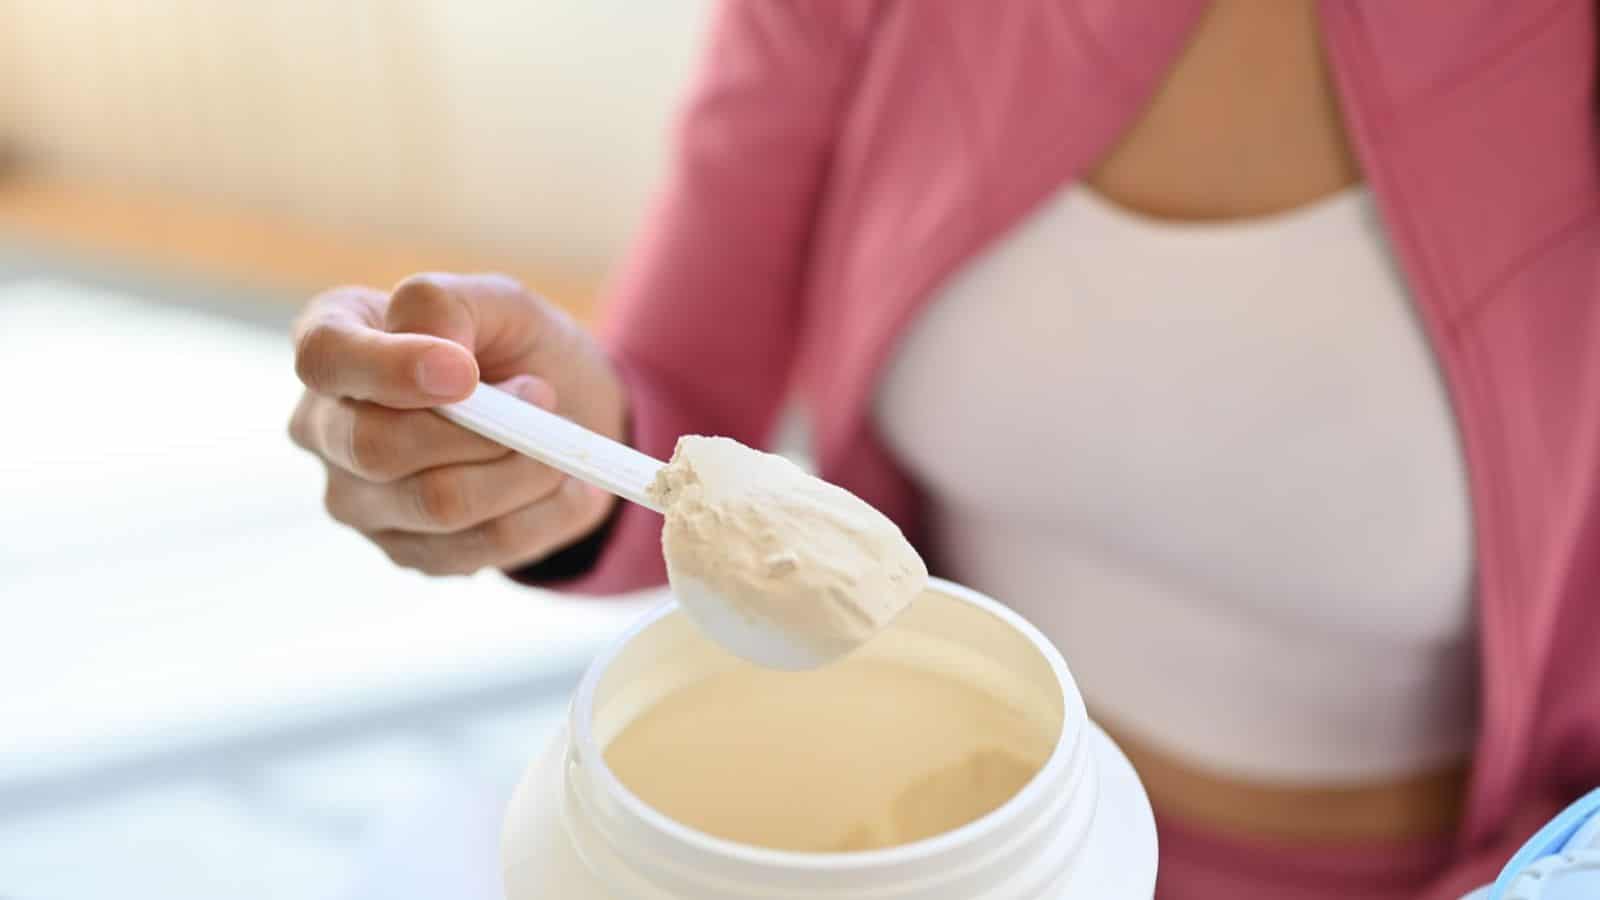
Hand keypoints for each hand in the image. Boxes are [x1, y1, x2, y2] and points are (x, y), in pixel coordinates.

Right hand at [288, 273, 623, 575]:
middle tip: (543, 396)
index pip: (323, 358)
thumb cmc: (514, 349)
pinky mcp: (408, 552)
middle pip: (378, 448)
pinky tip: (562, 483)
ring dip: (525, 469)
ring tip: (557, 440)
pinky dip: (546, 511)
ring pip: (440, 503)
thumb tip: (435, 345)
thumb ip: (450, 306)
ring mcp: (358, 500)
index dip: (390, 369)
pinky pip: (485, 544)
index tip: (466, 373)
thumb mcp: (498, 303)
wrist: (565, 418)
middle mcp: (324, 428)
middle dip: (483, 428)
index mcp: (332, 342)